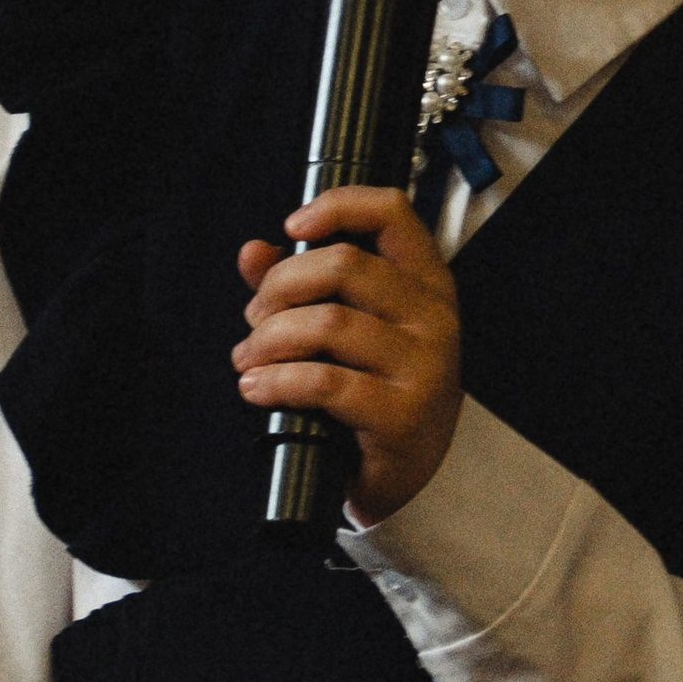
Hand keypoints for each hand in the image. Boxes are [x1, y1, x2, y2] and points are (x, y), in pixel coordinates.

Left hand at [234, 186, 462, 522]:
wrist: (413, 475)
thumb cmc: (381, 391)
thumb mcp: (351, 329)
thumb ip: (300, 284)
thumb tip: (252, 251)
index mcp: (425, 283)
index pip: (392, 213)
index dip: (338, 206)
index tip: (293, 226)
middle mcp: (433, 317)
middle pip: (344, 265)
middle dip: (280, 286)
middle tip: (255, 318)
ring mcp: (424, 367)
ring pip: (327, 323)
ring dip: (269, 340)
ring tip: (249, 360)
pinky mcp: (402, 414)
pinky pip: (325, 382)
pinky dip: (277, 381)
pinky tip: (258, 388)